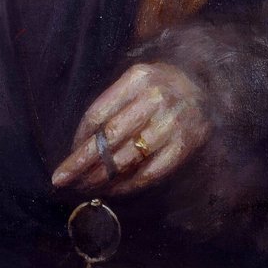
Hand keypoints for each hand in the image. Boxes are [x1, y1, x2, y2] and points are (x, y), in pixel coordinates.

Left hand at [51, 62, 209, 195]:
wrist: (205, 89)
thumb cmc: (158, 87)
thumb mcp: (135, 82)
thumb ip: (111, 106)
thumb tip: (79, 146)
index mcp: (138, 78)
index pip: (99, 113)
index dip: (79, 139)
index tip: (65, 158)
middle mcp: (156, 98)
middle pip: (110, 137)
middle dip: (82, 162)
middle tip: (62, 180)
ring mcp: (172, 122)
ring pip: (129, 157)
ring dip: (102, 177)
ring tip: (85, 187)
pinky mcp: (185, 145)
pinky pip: (150, 172)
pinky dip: (128, 185)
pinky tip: (112, 190)